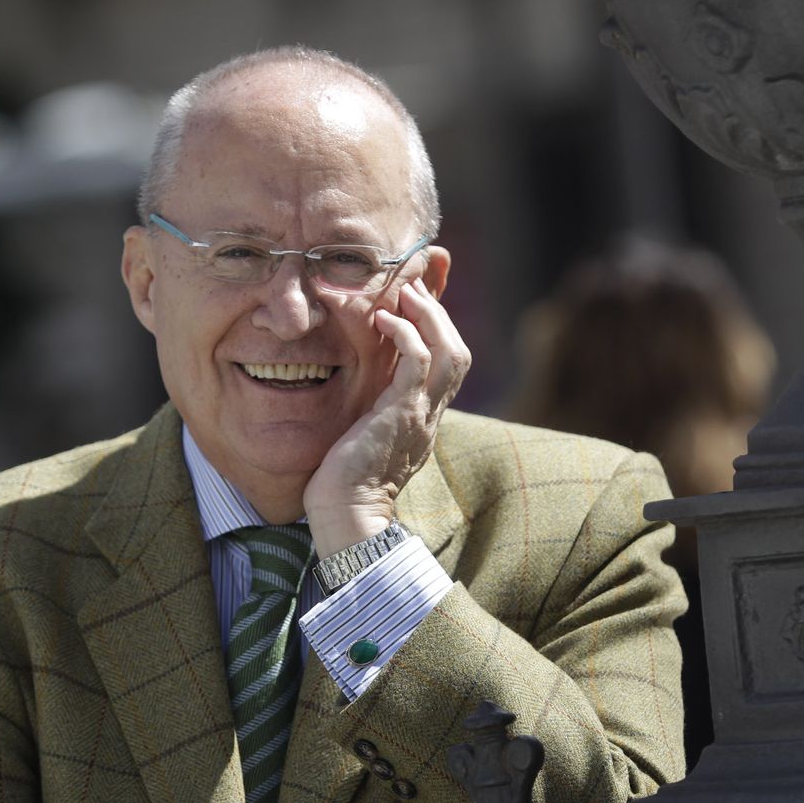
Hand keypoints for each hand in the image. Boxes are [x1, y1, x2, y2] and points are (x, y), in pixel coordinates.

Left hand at [303, 278, 470, 554]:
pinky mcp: (403, 413)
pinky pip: (418, 362)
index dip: (438, 329)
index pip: (448, 365)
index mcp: (425, 418)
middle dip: (439, 314)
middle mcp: (432, 414)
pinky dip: (406, 334)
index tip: (415, 303)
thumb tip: (361, 391)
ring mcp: (422, 413)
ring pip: (450, 352)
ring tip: (404, 294)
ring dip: (430, 316)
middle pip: (458, 353)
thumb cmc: (345, 480)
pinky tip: (383, 320)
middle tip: (411, 289)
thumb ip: (374, 410)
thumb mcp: (366, 435)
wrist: (347, 513)